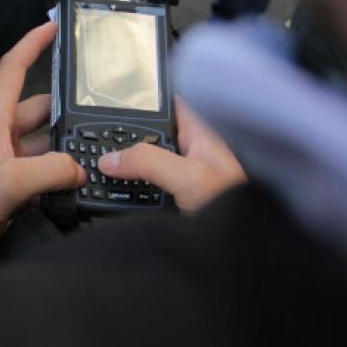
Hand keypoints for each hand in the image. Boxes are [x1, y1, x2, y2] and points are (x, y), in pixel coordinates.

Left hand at [0, 23, 84, 245]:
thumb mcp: (10, 180)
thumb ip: (51, 170)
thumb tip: (78, 168)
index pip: (14, 66)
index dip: (34, 43)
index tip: (54, 26)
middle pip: (41, 106)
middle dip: (67, 110)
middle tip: (96, 113)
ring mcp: (5, 155)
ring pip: (45, 138)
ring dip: (64, 146)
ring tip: (91, 153)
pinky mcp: (11, 178)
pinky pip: (42, 165)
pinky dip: (58, 170)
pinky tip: (75, 180)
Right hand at [98, 98, 245, 212]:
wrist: (243, 248)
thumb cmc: (234, 206)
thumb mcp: (188, 177)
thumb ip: (148, 161)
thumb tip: (112, 159)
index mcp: (201, 136)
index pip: (172, 105)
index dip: (148, 98)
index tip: (120, 98)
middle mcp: (193, 155)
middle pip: (153, 136)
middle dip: (129, 138)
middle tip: (103, 141)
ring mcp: (186, 180)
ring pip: (149, 166)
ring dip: (128, 169)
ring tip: (105, 169)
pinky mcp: (179, 203)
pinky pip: (149, 190)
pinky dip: (132, 193)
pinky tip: (119, 196)